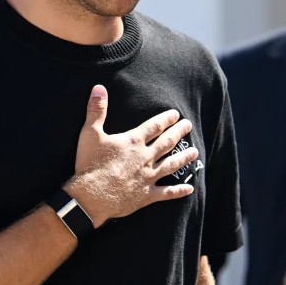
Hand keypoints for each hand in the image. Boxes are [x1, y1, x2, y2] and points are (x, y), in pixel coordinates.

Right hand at [65, 85, 197, 226]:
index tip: (176, 114)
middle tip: (189, 125)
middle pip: (167, 142)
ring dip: (184, 158)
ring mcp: (148, 177)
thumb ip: (96, 110)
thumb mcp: (90, 133)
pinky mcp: (146, 195)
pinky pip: (167, 192)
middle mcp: (145, 157)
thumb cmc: (90, 163)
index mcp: (133, 141)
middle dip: (179, 133)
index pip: (154, 126)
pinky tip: (190, 189)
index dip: (166, 119)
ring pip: (171, 165)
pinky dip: (179, 191)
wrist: (91, 196)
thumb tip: (99, 88)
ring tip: (195, 152)